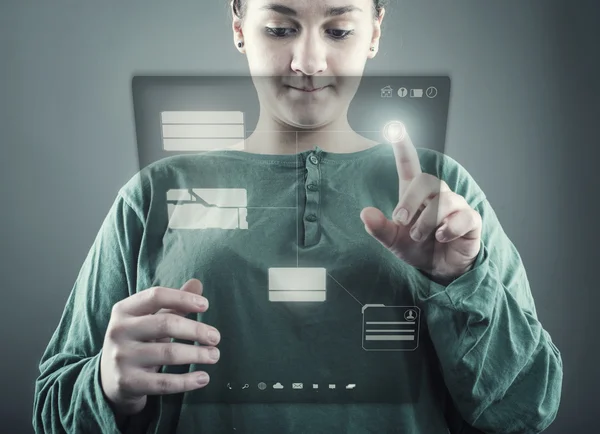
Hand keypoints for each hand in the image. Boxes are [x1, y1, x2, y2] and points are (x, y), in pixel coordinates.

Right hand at [100, 279, 220, 415]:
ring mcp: (122, 358)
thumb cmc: (138, 340)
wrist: (109, 379)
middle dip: (196, 330)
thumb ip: (173, 303)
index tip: (206, 305)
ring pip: (168, 353)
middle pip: (165, 324)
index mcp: (124, 310)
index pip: (156, 295)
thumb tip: (198, 283)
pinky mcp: (128, 383)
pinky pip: (163, 382)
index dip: (183, 298)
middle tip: (216, 337)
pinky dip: (187, 381)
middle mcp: (119, 331)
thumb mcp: (150, 319)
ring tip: (214, 355)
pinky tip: (204, 378)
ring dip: (197, 354)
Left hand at [360, 125, 481, 283]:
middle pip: (426, 180)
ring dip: (426, 221)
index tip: (394, 127)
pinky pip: (463, 216)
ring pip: (443, 200)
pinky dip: (448, 229)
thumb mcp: (393, 241)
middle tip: (400, 221)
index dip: (402, 145)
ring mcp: (456, 205)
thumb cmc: (417, 248)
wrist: (440, 270)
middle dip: (410, 201)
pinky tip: (441, 237)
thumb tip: (365, 213)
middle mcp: (436, 194)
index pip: (409, 164)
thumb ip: (379, 228)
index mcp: (415, 195)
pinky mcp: (470, 220)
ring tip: (420, 237)